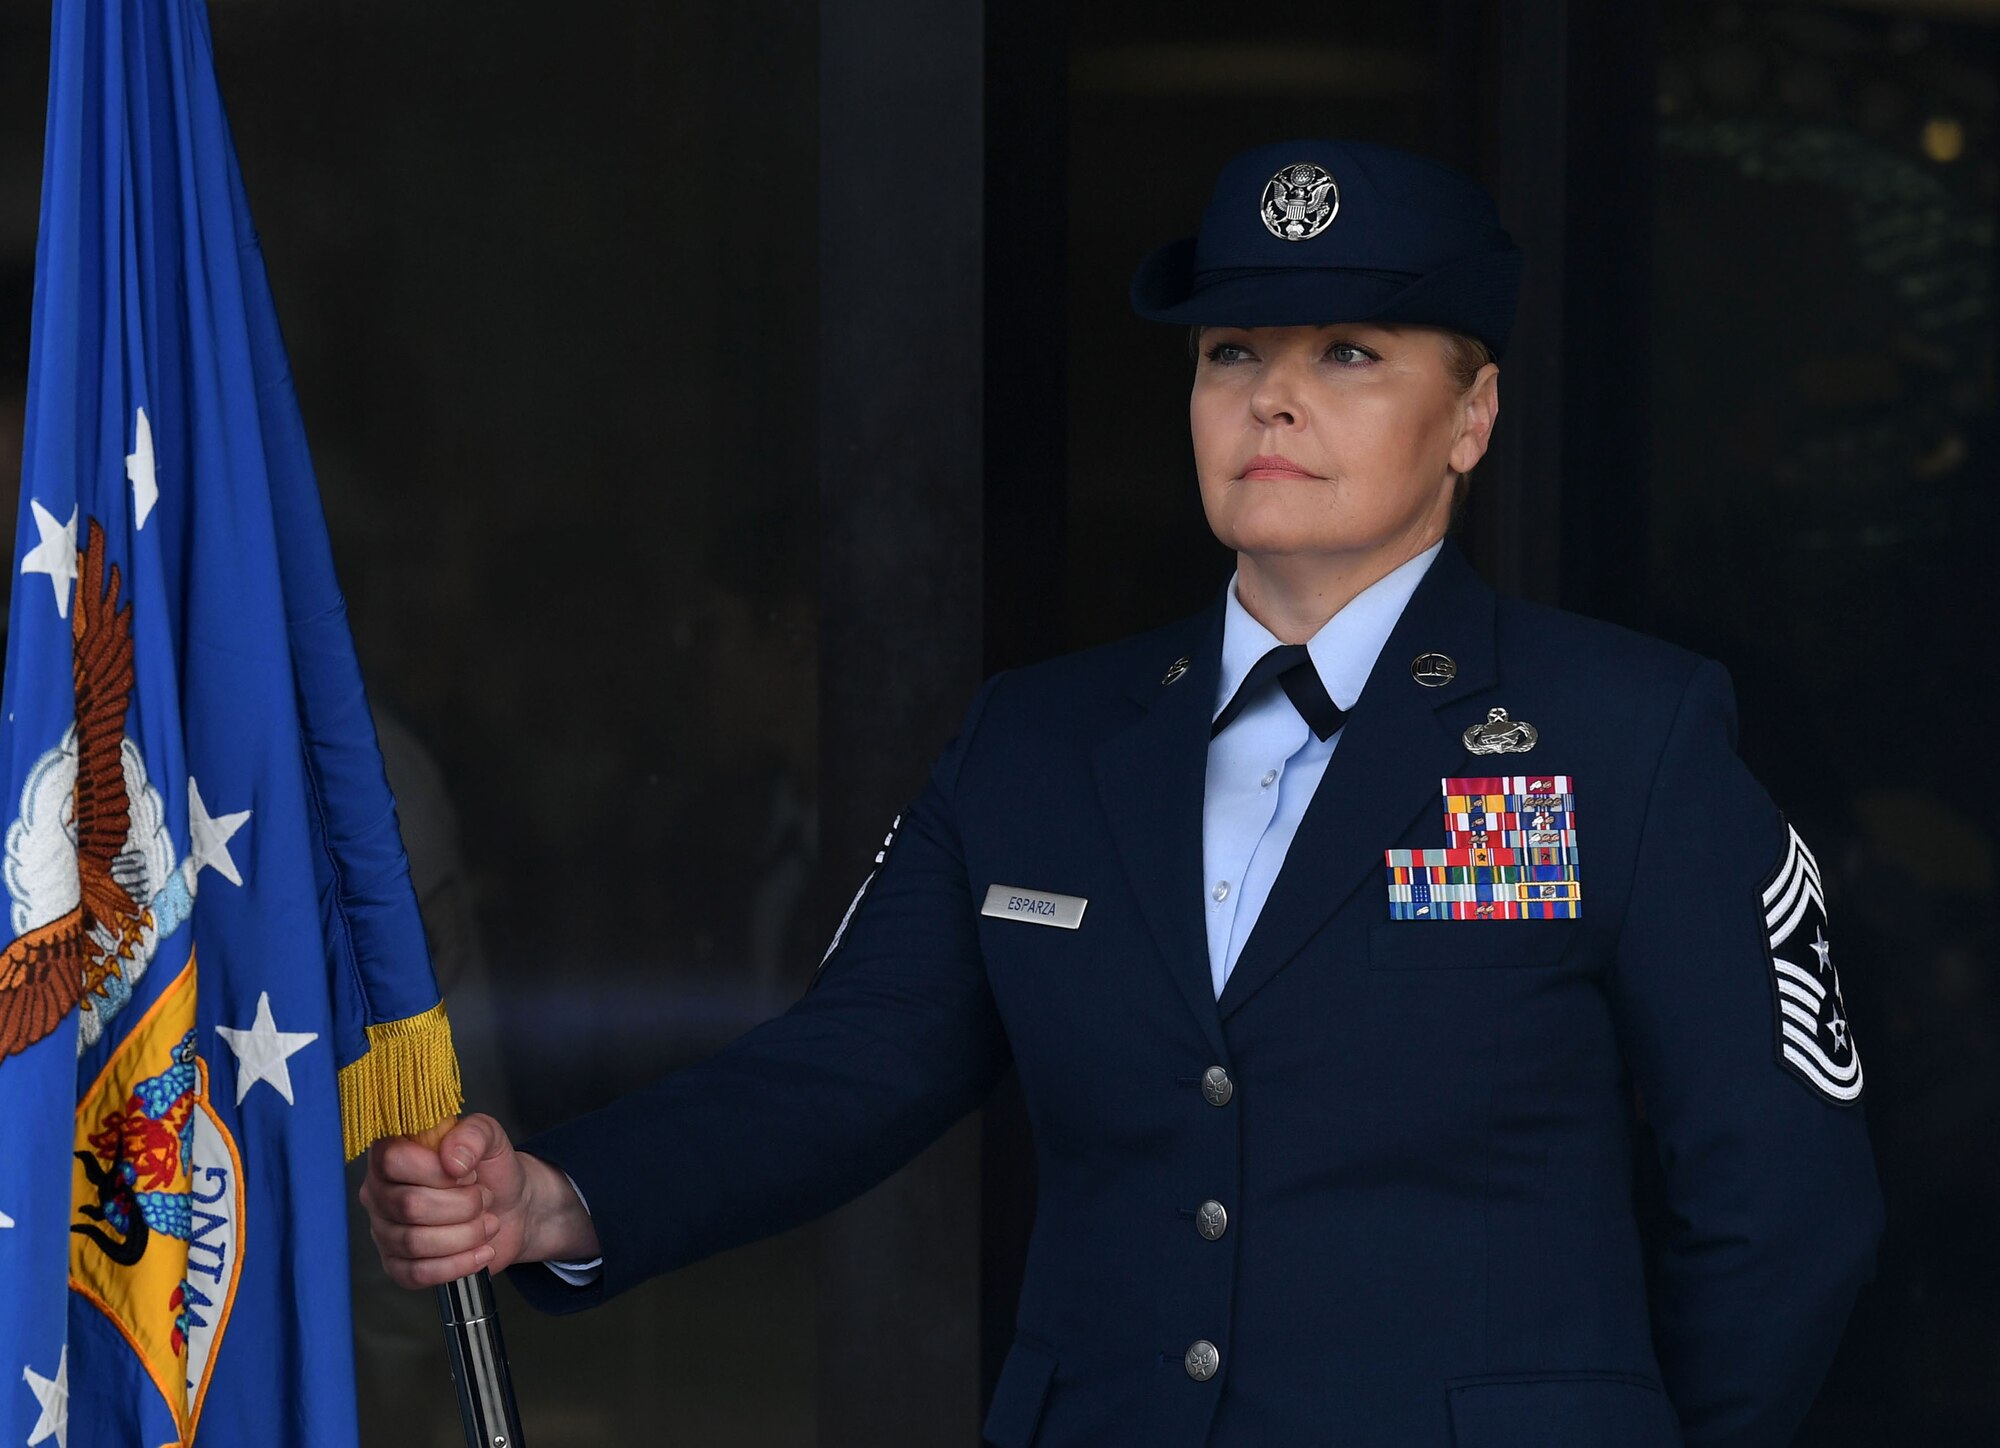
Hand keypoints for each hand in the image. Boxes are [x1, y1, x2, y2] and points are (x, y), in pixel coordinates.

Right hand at [360, 1113, 599, 1288]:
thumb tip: (452, 1159)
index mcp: (392, 1154)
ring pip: (415, 1242)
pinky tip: (481, 1252)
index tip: (467, 1172)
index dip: (434, 1169)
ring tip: (488, 1223)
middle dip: (462, 1205)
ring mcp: (384, 1231)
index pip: (393, 1160)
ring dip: (465, 1235)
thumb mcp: (491, 1138)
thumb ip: (474, 1133)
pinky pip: (417, 1273)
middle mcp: (380, 1192)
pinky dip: (458, 1264)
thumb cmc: (491, 1170)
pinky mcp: (398, 1266)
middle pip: (409, 1206)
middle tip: (484, 1198)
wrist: (510, 1209)